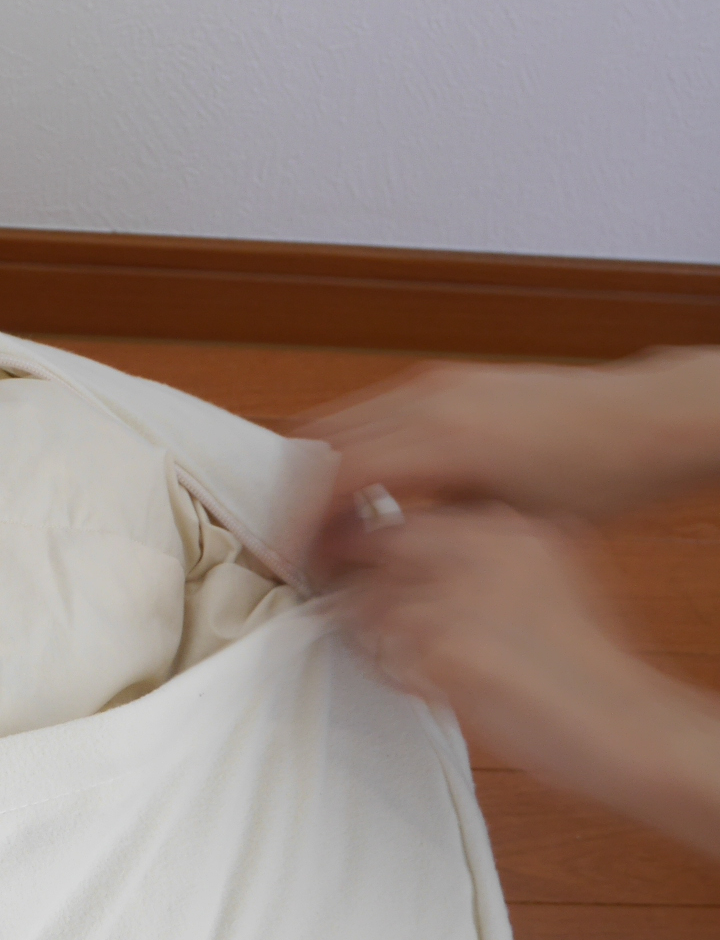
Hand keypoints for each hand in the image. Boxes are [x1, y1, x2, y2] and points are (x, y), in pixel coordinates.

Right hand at [305, 349, 719, 540]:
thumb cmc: (597, 473)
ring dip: (324, 475)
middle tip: (298, 545)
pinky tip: (372, 492)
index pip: (333, 475)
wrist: (647, 421)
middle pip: (320, 442)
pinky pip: (372, 414)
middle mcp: (428, 398)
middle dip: (298, 497)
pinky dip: (355, 454)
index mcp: (439, 436)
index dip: (300, 521)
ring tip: (330, 525)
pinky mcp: (447, 382)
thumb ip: (419, 533)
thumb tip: (363, 554)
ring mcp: (435, 383)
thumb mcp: (501, 524)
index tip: (292, 558)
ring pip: (341, 425)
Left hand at [330, 503, 719, 855]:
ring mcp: (462, 595)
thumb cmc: (581, 669)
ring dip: (373, 639)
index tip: (364, 583)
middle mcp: (483, 550)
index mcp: (507, 530)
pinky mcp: (447, 647)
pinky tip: (431, 689)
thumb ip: (472, 565)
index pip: (402, 523)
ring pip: (365, 604)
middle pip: (373, 553)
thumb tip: (391, 568)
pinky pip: (379, 655)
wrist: (623, 725)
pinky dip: (392, 675)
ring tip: (413, 667)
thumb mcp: (539, 583)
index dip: (372, 557)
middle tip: (373, 628)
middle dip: (361, 591)